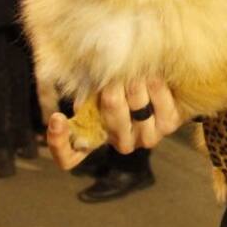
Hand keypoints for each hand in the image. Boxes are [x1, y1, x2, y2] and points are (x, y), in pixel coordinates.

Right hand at [46, 79, 182, 169]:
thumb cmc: (126, 78)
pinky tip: (153, 75)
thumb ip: (88, 85)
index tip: (57, 118)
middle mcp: (121, 142)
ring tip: (136, 69)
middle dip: (113, 90)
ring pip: (136, 109)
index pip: (68, 156)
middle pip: (110, 115)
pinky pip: (161, 106)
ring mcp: (146, 137)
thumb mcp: (100, 81)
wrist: (169, 79)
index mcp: (98, 134)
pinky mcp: (168, 124)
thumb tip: (80, 78)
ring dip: (136, 84)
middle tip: (115, 71)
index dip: (59, 142)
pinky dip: (156, 88)